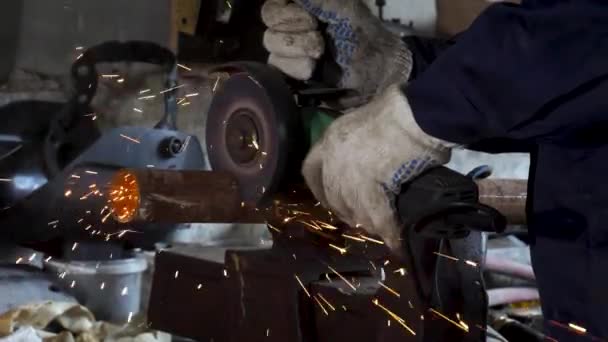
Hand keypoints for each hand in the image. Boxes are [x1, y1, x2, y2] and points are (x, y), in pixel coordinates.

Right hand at [261, 0, 411, 103]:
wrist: (376, 72)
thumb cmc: (364, 36)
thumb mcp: (344, 8)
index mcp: (303, 9)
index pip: (273, 7)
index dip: (285, 12)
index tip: (310, 17)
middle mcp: (293, 29)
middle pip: (269, 25)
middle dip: (295, 31)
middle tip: (319, 35)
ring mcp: (291, 53)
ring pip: (272, 47)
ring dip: (297, 50)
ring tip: (320, 55)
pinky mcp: (292, 76)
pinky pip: (276, 70)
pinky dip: (295, 69)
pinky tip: (312, 71)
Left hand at [302, 85, 453, 252]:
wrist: (413, 113)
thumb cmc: (396, 109)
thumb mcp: (364, 120)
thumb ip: (356, 143)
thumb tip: (366, 160)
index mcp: (330, 139)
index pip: (310, 170)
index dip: (319, 188)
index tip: (328, 199)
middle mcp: (333, 159)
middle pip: (332, 195)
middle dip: (345, 210)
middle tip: (359, 218)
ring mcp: (350, 175)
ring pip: (353, 209)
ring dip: (367, 222)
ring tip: (379, 229)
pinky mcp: (371, 187)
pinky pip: (377, 216)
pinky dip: (387, 229)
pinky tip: (395, 240)